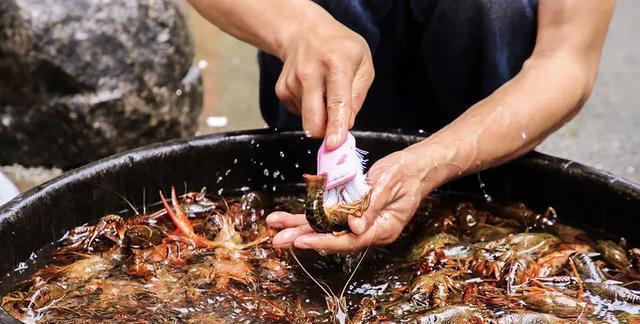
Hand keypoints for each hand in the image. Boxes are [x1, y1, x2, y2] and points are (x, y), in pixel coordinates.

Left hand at [266, 149, 435, 252]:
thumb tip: (354, 228)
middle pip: (333, 239)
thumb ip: (371, 206)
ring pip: (327, 229)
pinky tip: (290, 220)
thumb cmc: (407, 172)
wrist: (418, 166)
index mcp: (383, 228)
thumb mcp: (390, 184)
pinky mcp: (354, 212)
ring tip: (276, 229)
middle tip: (278, 240)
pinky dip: (309, 217)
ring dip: (300, 228)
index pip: (350, 241)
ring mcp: (361, 223)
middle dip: (304, 238)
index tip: (301, 240)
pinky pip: (329, 218)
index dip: (324, 240)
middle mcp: (369, 230)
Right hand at [275, 17, 373, 148]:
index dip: (335, 126)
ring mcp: (292, 82)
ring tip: (324, 90)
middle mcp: (310, 72)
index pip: (336, 102)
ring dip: (320, 115)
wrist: (305, 32)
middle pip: (313, 119)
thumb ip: (358, 96)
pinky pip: (300, 114)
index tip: (334, 144)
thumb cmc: (340, 48)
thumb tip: (347, 124)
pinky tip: (313, 90)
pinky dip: (310, 109)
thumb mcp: (363, 64)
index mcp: (336, 64)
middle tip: (337, 128)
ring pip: (308, 120)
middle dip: (325, 133)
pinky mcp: (282, 90)